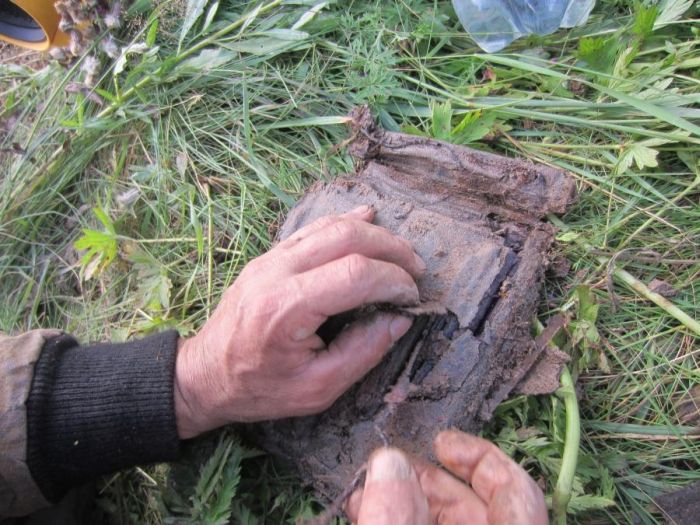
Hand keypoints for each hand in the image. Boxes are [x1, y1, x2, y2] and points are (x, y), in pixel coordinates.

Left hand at [173, 205, 425, 437]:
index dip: (394, 280)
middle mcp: (277, 273)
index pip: (356, 274)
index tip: (412, 298)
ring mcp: (270, 259)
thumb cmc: (259, 388)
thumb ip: (363, 352)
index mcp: (288, 308)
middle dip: (391, 248)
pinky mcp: (269, 257)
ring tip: (401, 252)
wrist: (204, 375)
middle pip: (347, 237)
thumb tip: (399, 319)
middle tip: (416, 269)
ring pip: (330, 225)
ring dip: (372, 233)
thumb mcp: (316, 389)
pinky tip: (368, 217)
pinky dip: (345, 222)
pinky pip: (312, 229)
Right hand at [346, 430, 547, 524]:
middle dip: (425, 481)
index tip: (438, 442)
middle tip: (384, 467)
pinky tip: (369, 514)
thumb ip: (394, 519)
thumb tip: (389, 462)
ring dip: (405, 503)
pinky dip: (402, 523)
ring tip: (364, 493)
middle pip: (475, 507)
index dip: (478, 457)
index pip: (517, 491)